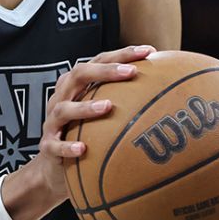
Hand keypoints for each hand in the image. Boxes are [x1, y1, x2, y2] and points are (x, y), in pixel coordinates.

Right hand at [28, 44, 156, 198]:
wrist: (53, 168)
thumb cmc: (85, 135)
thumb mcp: (102, 117)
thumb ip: (126, 102)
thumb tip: (171, 95)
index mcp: (76, 87)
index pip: (98, 62)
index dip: (122, 54)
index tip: (150, 51)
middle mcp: (62, 99)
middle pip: (78, 75)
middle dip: (104, 71)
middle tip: (131, 72)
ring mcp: (52, 123)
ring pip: (63, 108)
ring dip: (85, 107)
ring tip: (108, 107)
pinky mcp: (47, 146)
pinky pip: (54, 145)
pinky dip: (67, 146)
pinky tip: (83, 149)